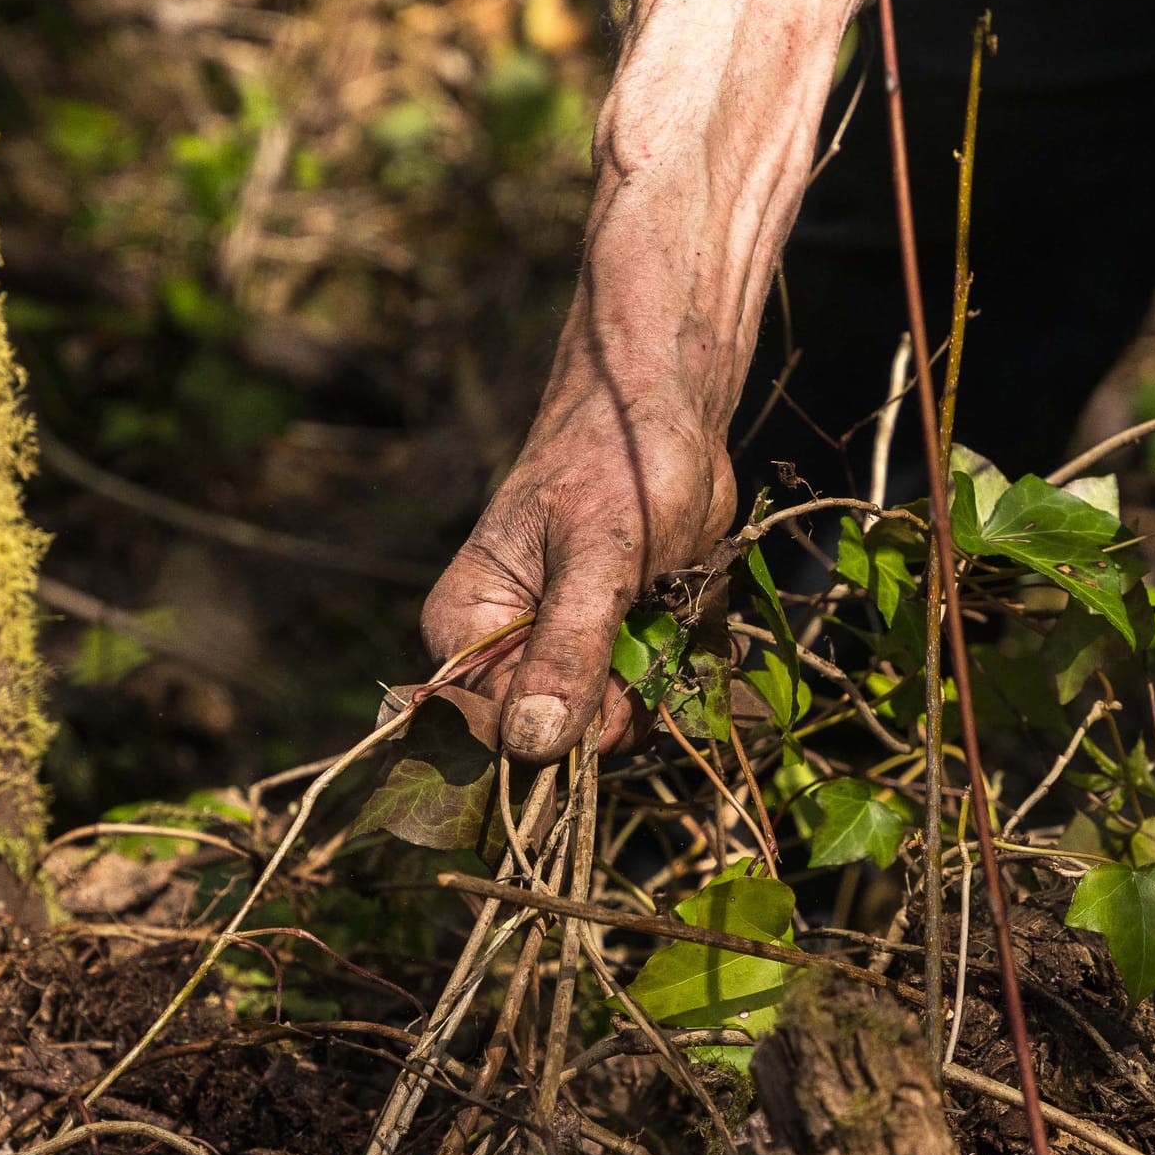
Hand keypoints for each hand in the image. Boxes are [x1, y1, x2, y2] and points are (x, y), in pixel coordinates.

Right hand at [422, 356, 734, 762]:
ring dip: (657, 683)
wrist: (663, 407)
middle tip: (657, 633)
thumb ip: (568, 650)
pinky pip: (639, 696)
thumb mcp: (598, 557)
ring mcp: (555, 652)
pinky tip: (688, 616)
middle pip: (554, 737)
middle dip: (619, 707)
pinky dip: (675, 670)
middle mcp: (500, 651)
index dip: (554, 739)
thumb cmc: (617, 461)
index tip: (617, 705)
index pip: (493, 728)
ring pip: (606, 724)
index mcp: (466, 628)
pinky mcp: (605, 647)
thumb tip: (530, 747)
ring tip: (674, 609)